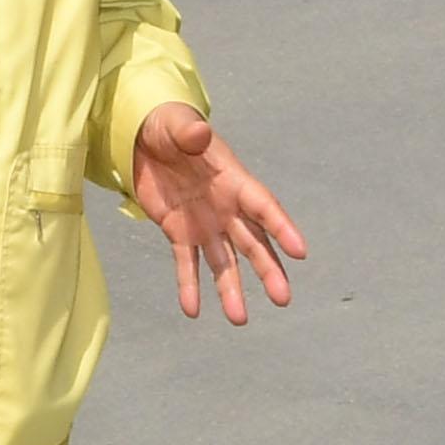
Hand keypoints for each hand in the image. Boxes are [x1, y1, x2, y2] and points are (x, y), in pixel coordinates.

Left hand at [130, 103, 304, 325]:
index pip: (263, 206)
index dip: (282, 228)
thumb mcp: (176, 125)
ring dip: (231, 289)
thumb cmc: (168, 126)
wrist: (145, 138)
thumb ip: (188, 132)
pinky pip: (187, 263)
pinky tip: (192, 311)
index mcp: (234, 179)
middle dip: (267, 270)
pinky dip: (189, 286)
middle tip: (283, 298)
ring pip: (224, 262)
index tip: (300, 252)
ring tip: (239, 320)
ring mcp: (205, 223)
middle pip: (253, 242)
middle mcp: (226, 207)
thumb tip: (199, 133)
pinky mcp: (179, 233)